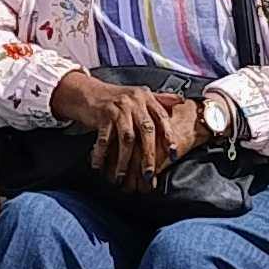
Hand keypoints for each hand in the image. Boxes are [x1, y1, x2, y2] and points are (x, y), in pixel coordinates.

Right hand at [51, 72, 203, 185]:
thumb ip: (160, 99)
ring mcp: (118, 108)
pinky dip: (102, 154)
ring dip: (125, 160)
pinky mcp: (102, 114)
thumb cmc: (116, 98)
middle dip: (148, 155)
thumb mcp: (139, 95)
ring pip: (126, 138)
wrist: (88, 91)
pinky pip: (104, 138)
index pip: (161, 117)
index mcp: (145, 97)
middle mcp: (134, 101)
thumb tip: (181, 100)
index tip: (173, 154)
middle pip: (146, 131)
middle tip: (148, 174)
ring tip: (122, 176)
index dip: (168, 136)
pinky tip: (100, 166)